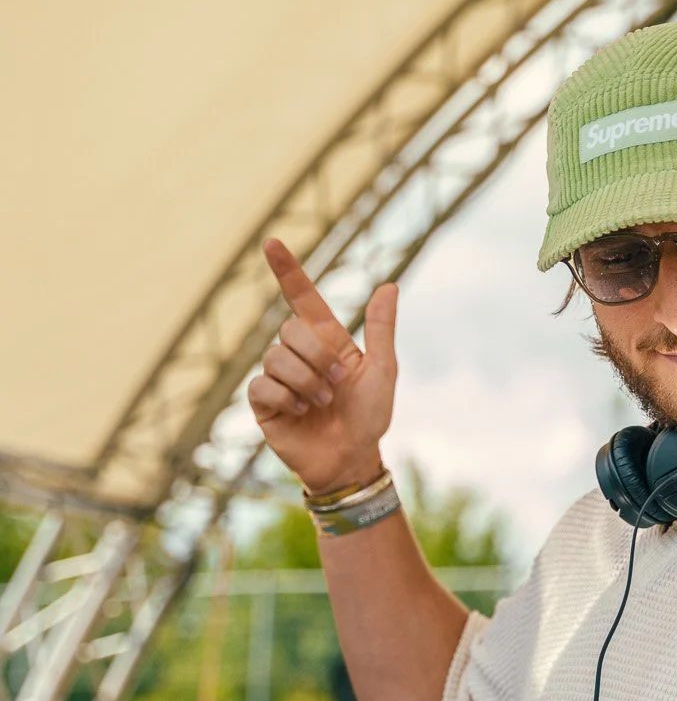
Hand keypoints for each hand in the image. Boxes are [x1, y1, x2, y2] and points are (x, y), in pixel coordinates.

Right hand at [248, 239, 398, 494]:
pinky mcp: (264, 403)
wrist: (352, 459)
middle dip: (316, 356)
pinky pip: (261, 385)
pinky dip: (285, 398)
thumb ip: (381, 330)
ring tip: (320, 403)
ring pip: (275, 357)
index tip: (271, 241)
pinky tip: (299, 412)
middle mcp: (300, 353)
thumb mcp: (383, 371)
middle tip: (335, 384)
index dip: (287, 270)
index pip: (302, 297)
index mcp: (327, 340)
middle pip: (290, 330)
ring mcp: (279, 377)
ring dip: (304, 381)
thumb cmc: (370, 417)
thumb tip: (390, 286)